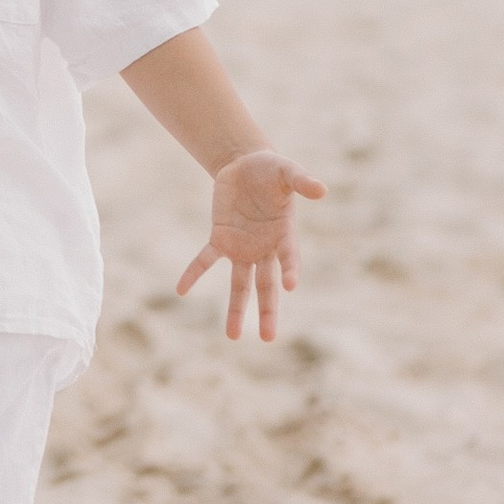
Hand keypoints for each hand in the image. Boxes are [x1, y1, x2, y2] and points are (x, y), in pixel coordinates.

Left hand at [177, 146, 324, 341]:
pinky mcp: (220, 238)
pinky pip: (206, 259)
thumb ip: (302, 181)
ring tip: (233, 335)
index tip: (289, 286)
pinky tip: (181, 290)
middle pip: (266, 285)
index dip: (289, 270)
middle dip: (267, 310)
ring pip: (240, 283)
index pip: (288, 257)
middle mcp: (265, 248)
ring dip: (236, 308)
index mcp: (284, 234)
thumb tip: (321, 190)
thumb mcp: (287, 170)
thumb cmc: (272, 170)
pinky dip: (193, 273)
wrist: (246, 165)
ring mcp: (242, 247)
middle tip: (268, 337)